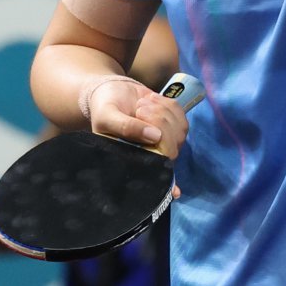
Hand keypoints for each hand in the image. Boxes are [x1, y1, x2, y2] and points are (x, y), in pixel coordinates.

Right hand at [88, 78, 190, 195]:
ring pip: (178, 128)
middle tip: (139, 110)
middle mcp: (153, 153)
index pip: (155, 175)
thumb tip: (154, 136)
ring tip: (141, 106)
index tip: (175, 193)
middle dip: (158, 122)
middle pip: (171, 146)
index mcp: (134, 160)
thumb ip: (127, 127)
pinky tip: (150, 100)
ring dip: (161, 111)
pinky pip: (180, 114)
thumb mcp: (107, 118)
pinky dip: (167, 104)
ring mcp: (166, 138)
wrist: (113, 92)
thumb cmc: (105, 110)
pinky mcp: (173, 121)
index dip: (168, 185)